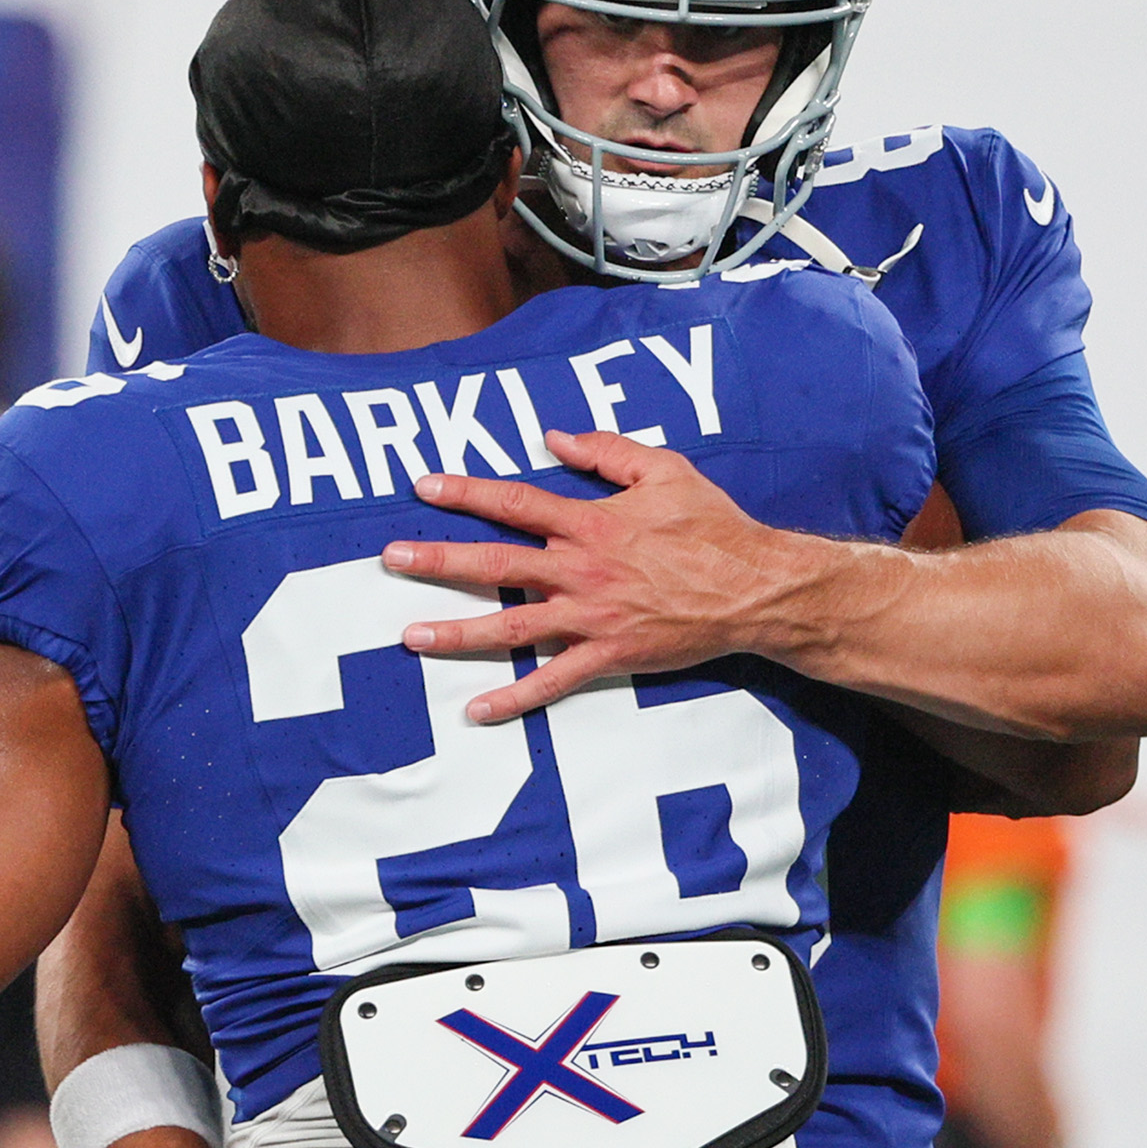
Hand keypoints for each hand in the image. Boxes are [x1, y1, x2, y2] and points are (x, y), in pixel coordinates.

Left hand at [382, 429, 824, 723]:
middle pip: (495, 564)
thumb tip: (554, 438)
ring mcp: (591, 617)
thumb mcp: (665, 470)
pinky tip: (475, 709)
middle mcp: (581, 570)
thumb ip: (607, 451)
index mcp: (590, 523)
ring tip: (410, 635)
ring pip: (511, 626)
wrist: (755, 588)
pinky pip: (553, 681)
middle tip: (391, 559)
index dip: (467, 492)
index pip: (514, 502)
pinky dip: (514, 699)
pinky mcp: (608, 656)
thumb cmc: (713, 526)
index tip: (423, 486)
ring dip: (457, 631)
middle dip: (438, 561)